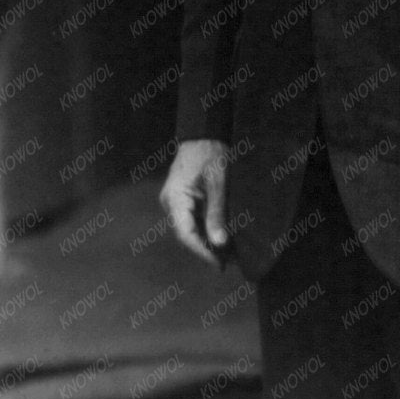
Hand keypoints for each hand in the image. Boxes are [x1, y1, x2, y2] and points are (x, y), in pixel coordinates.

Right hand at [160, 138, 229, 266]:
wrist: (204, 133)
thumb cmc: (212, 154)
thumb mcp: (219, 183)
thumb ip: (218, 213)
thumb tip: (220, 244)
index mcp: (175, 199)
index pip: (186, 234)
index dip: (202, 252)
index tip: (219, 265)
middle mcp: (170, 203)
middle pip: (187, 234)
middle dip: (207, 249)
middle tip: (229, 263)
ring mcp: (174, 202)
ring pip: (189, 229)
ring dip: (207, 241)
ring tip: (229, 254)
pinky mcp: (181, 200)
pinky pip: (192, 220)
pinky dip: (206, 229)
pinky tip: (221, 238)